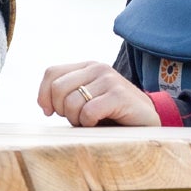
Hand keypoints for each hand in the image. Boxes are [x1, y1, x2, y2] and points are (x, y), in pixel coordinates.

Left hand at [37, 62, 159, 126]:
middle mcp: (98, 68)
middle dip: (62, 110)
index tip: (50, 113)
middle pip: (58, 88)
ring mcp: (109, 79)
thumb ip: (67, 95)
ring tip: (90, 122)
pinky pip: (89, 112)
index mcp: (87, 66)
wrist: (146, 123)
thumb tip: (44, 104)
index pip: (52, 73)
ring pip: (72, 102)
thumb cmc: (112, 115)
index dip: (44, 95)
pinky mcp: (119, 95)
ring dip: (77, 120)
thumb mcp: (86, 101)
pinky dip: (89, 123)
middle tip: (76, 119)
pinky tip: (100, 124)